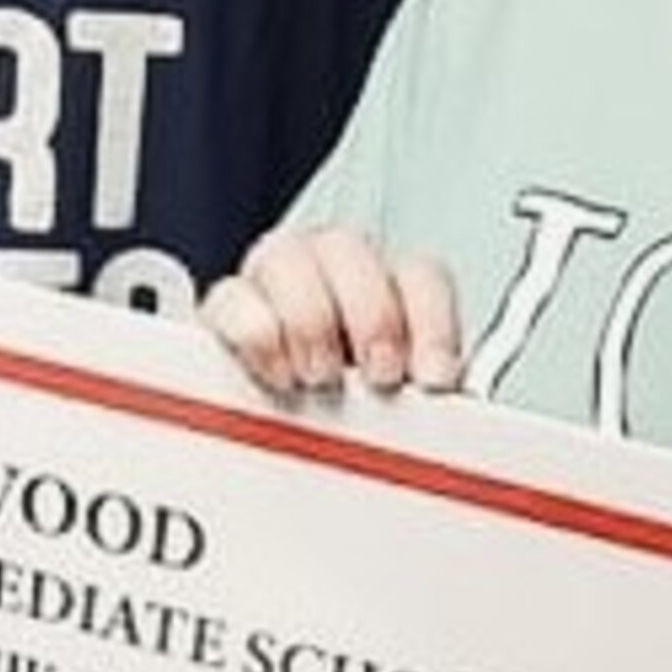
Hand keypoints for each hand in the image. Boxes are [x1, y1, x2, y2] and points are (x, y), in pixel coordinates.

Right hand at [202, 227, 465, 398]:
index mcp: (385, 286)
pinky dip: (258, 334)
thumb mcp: (397, 405)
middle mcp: (327, 268)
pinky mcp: (224, 310)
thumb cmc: (349, 407)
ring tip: (320, 378)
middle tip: (379, 375)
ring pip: (285, 256)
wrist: (277, 424)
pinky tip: (279, 374)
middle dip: (371, 316)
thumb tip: (447, 414)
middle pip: (348, 246)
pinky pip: (231, 296)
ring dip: (310, 321)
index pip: (418, 273)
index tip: (434, 378)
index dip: (432, 323)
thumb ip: (423, 399)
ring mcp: (272, 279)